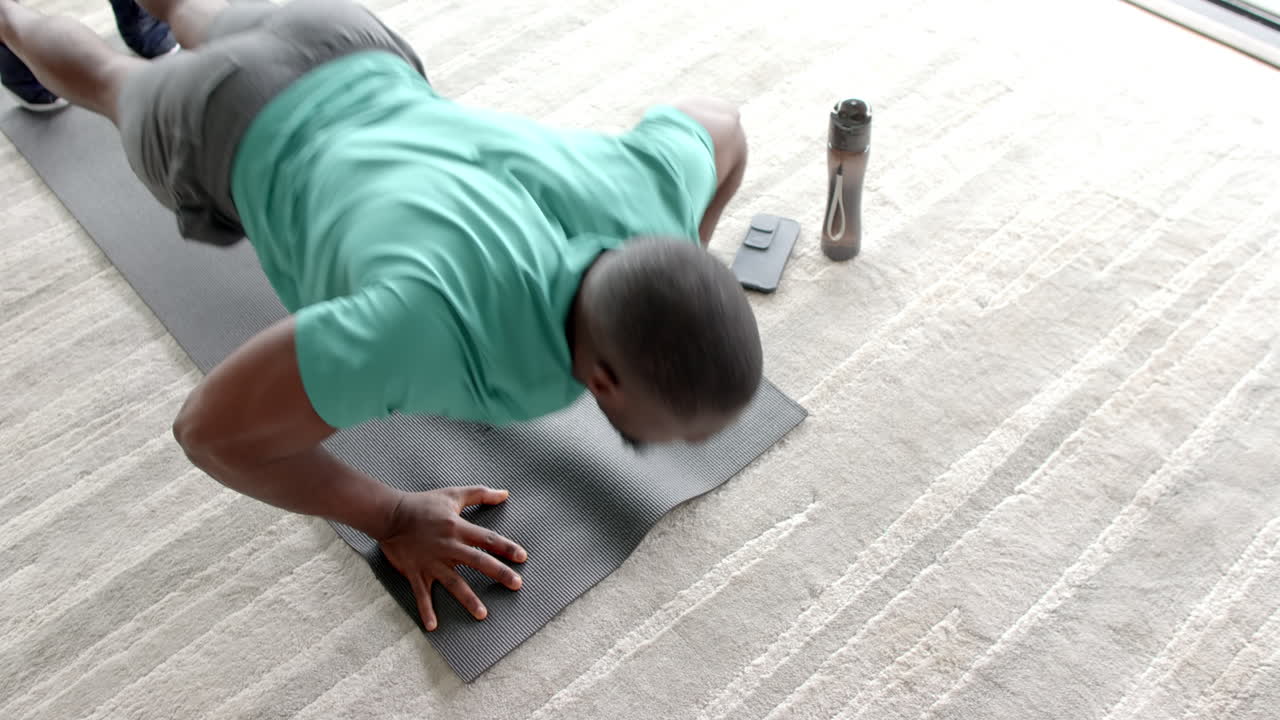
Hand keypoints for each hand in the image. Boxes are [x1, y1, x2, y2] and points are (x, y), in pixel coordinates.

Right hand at [376, 486, 526, 630]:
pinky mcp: (416, 572)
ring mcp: (432, 562)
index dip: (506, 547)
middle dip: (499, 573)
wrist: (390, 514)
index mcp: (458, 528)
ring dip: (468, 599)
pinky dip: (426, 610)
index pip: (487, 539)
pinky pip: (421, 594)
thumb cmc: (423, 504)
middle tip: (517, 585)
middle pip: (478, 561)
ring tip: (483, 615)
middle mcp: (448, 547)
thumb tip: (505, 493)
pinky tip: (433, 627)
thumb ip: (480, 494)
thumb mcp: (453, 495)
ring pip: (454, 582)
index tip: (522, 558)